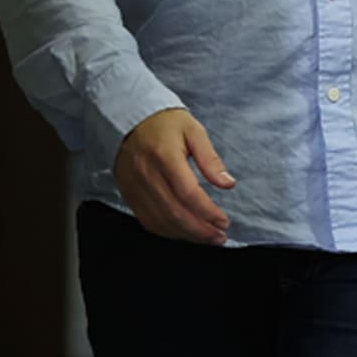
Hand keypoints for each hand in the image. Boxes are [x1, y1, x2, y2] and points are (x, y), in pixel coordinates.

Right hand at [113, 107, 237, 244]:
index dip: (208, 212)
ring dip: (186, 235)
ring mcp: (135, 187)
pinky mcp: (129, 195)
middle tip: (219, 237)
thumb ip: (211, 159)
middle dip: (200, 231)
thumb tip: (228, 184)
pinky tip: (184, 232)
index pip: (188, 193)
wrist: (130, 119)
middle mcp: (147, 175)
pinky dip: (168, 231)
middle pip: (174, 213)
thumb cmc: (166, 123)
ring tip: (206, 237)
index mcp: (165, 156)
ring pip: (161, 221)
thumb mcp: (194, 131)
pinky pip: (148, 221)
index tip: (224, 222)